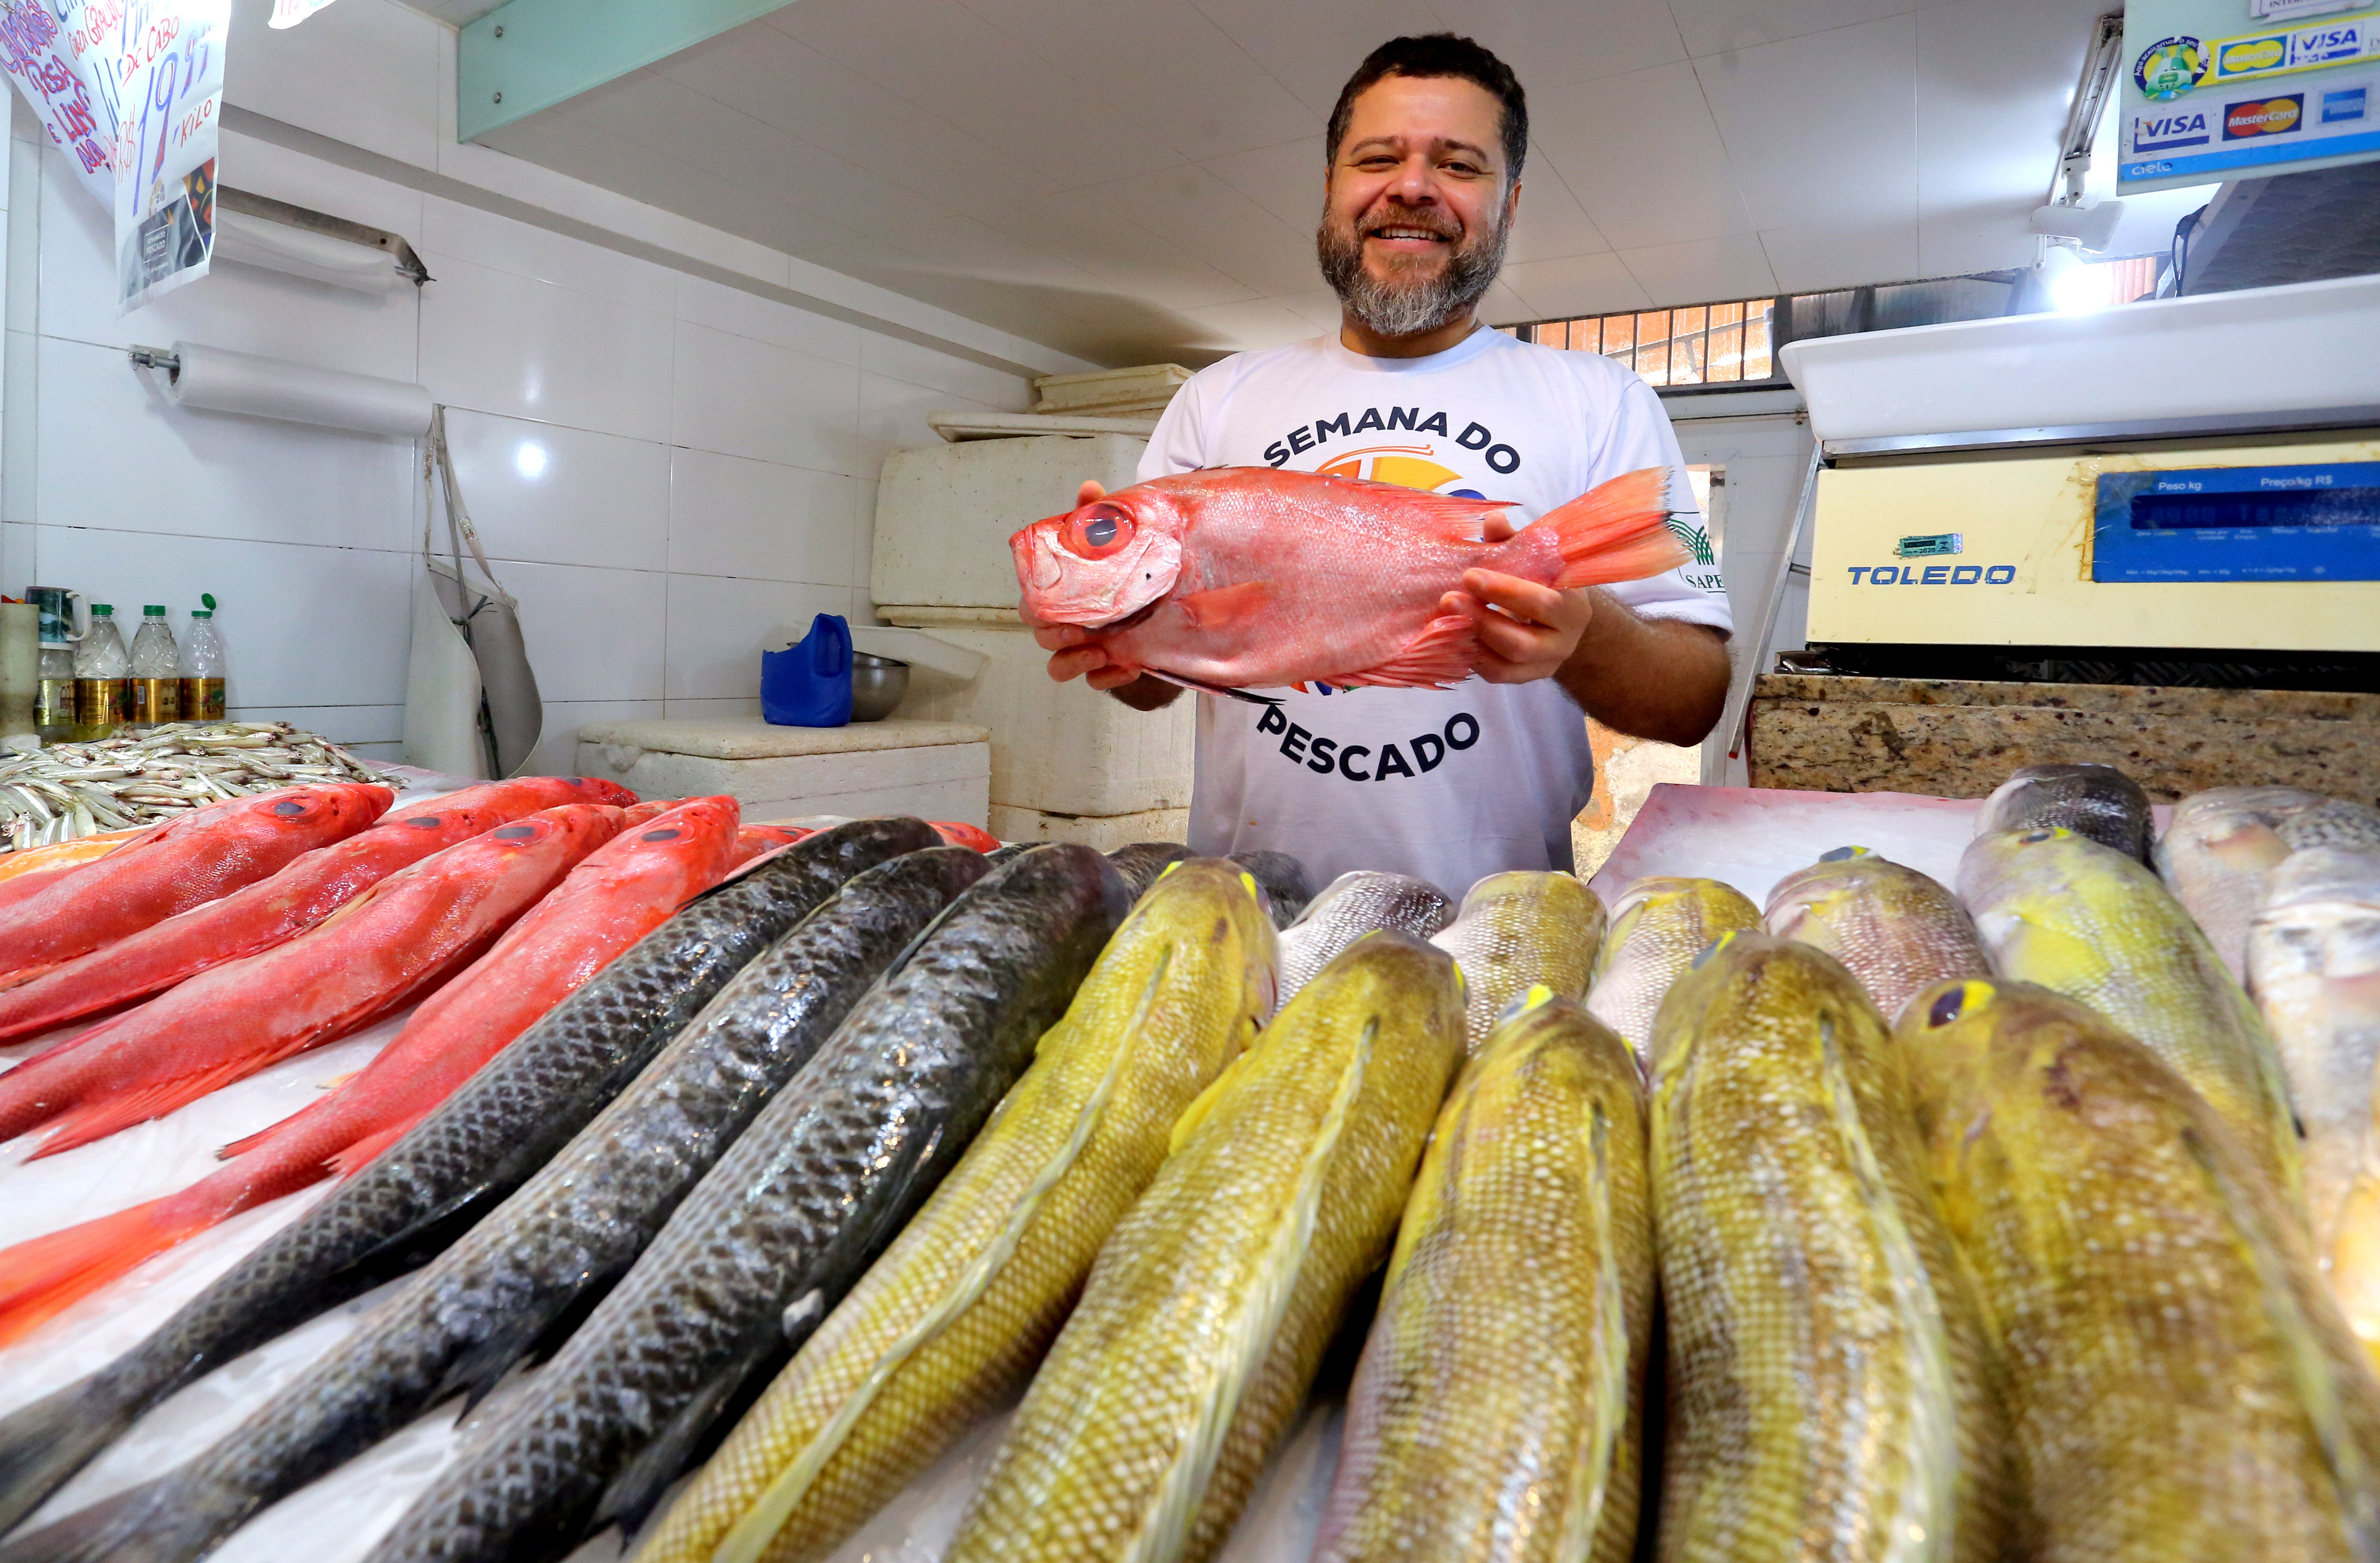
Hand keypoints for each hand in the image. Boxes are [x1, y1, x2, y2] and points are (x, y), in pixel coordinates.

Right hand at [1025, 480, 1143, 689]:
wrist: (1166, 602)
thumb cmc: (1127, 571)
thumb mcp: (1115, 540)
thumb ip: (1099, 518)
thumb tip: (1089, 488)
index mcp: (1060, 594)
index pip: (1030, 602)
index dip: (1032, 606)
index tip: (1050, 602)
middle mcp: (1067, 623)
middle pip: (1040, 635)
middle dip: (1053, 635)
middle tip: (1076, 628)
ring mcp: (1085, 648)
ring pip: (1058, 667)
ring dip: (1072, 662)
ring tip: (1099, 652)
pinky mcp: (1109, 668)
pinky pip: (1096, 682)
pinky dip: (1108, 678)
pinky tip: (1129, 668)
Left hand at [1445, 513, 1592, 682]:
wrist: (1563, 621)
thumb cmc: (1546, 582)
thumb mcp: (1537, 560)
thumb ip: (1515, 542)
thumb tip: (1493, 520)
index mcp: (1573, 608)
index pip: (1543, 603)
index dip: (1505, 591)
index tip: (1470, 575)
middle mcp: (1564, 642)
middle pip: (1521, 641)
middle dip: (1481, 619)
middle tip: (1447, 598)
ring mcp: (1545, 665)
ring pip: (1506, 663)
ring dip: (1473, 639)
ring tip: (1445, 617)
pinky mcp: (1526, 678)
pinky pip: (1496, 675)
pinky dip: (1473, 657)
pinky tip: (1454, 635)